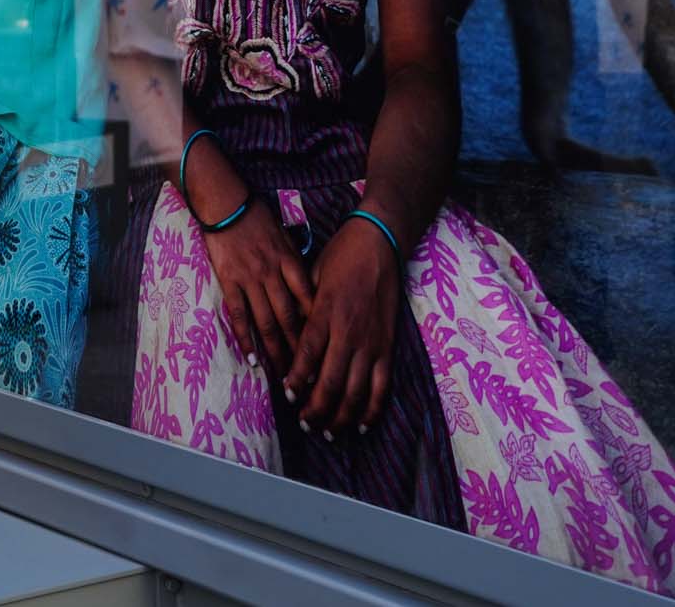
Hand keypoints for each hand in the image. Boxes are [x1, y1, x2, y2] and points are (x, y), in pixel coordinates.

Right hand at [194, 198, 314, 375]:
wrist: (226, 204)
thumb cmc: (257, 219)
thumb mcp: (285, 237)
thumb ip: (294, 263)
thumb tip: (309, 288)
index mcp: (290, 261)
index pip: (308, 299)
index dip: (317, 326)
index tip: (326, 348)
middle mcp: (272, 273)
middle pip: (289, 317)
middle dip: (299, 348)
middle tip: (308, 374)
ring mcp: (250, 279)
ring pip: (266, 321)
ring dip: (275, 350)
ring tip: (282, 375)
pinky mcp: (229, 281)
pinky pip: (238, 314)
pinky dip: (245, 338)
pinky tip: (252, 358)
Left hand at [285, 219, 401, 438]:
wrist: (380, 242)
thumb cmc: (341, 256)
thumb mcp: (311, 276)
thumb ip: (302, 309)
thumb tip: (290, 337)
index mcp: (324, 314)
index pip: (306, 357)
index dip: (295, 381)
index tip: (287, 395)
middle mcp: (348, 333)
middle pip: (329, 383)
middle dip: (315, 409)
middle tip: (304, 422)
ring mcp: (371, 342)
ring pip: (355, 391)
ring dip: (340, 416)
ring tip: (327, 431)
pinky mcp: (388, 346)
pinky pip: (381, 386)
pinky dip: (372, 409)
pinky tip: (361, 424)